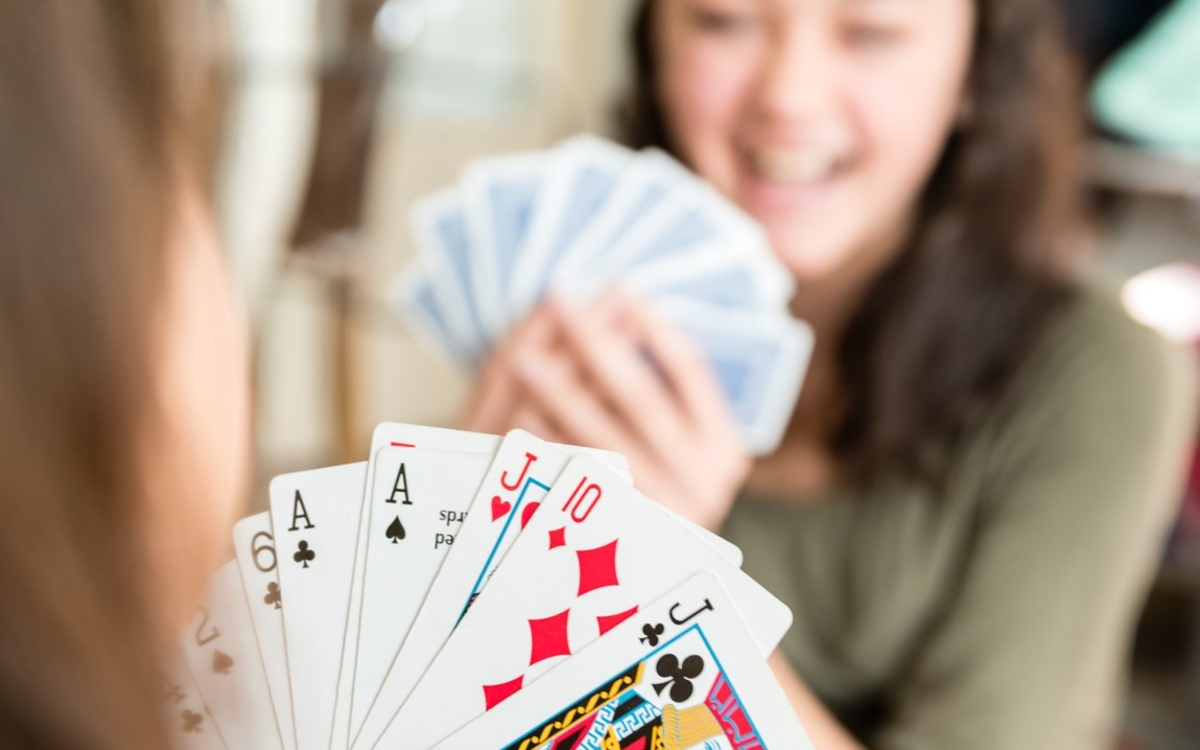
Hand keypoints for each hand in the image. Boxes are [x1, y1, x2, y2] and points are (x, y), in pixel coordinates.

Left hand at [462, 288, 750, 530]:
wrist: (659, 592)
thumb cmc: (666, 500)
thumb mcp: (685, 450)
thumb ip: (665, 393)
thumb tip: (623, 305)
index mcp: (725, 451)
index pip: (693, 372)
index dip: (657, 327)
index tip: (624, 287)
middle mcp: (702, 484)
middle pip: (641, 397)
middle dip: (597, 343)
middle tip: (562, 301)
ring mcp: (660, 515)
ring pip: (603, 440)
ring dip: (560, 392)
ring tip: (526, 358)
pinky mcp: (617, 541)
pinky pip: (575, 484)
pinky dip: (547, 446)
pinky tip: (523, 416)